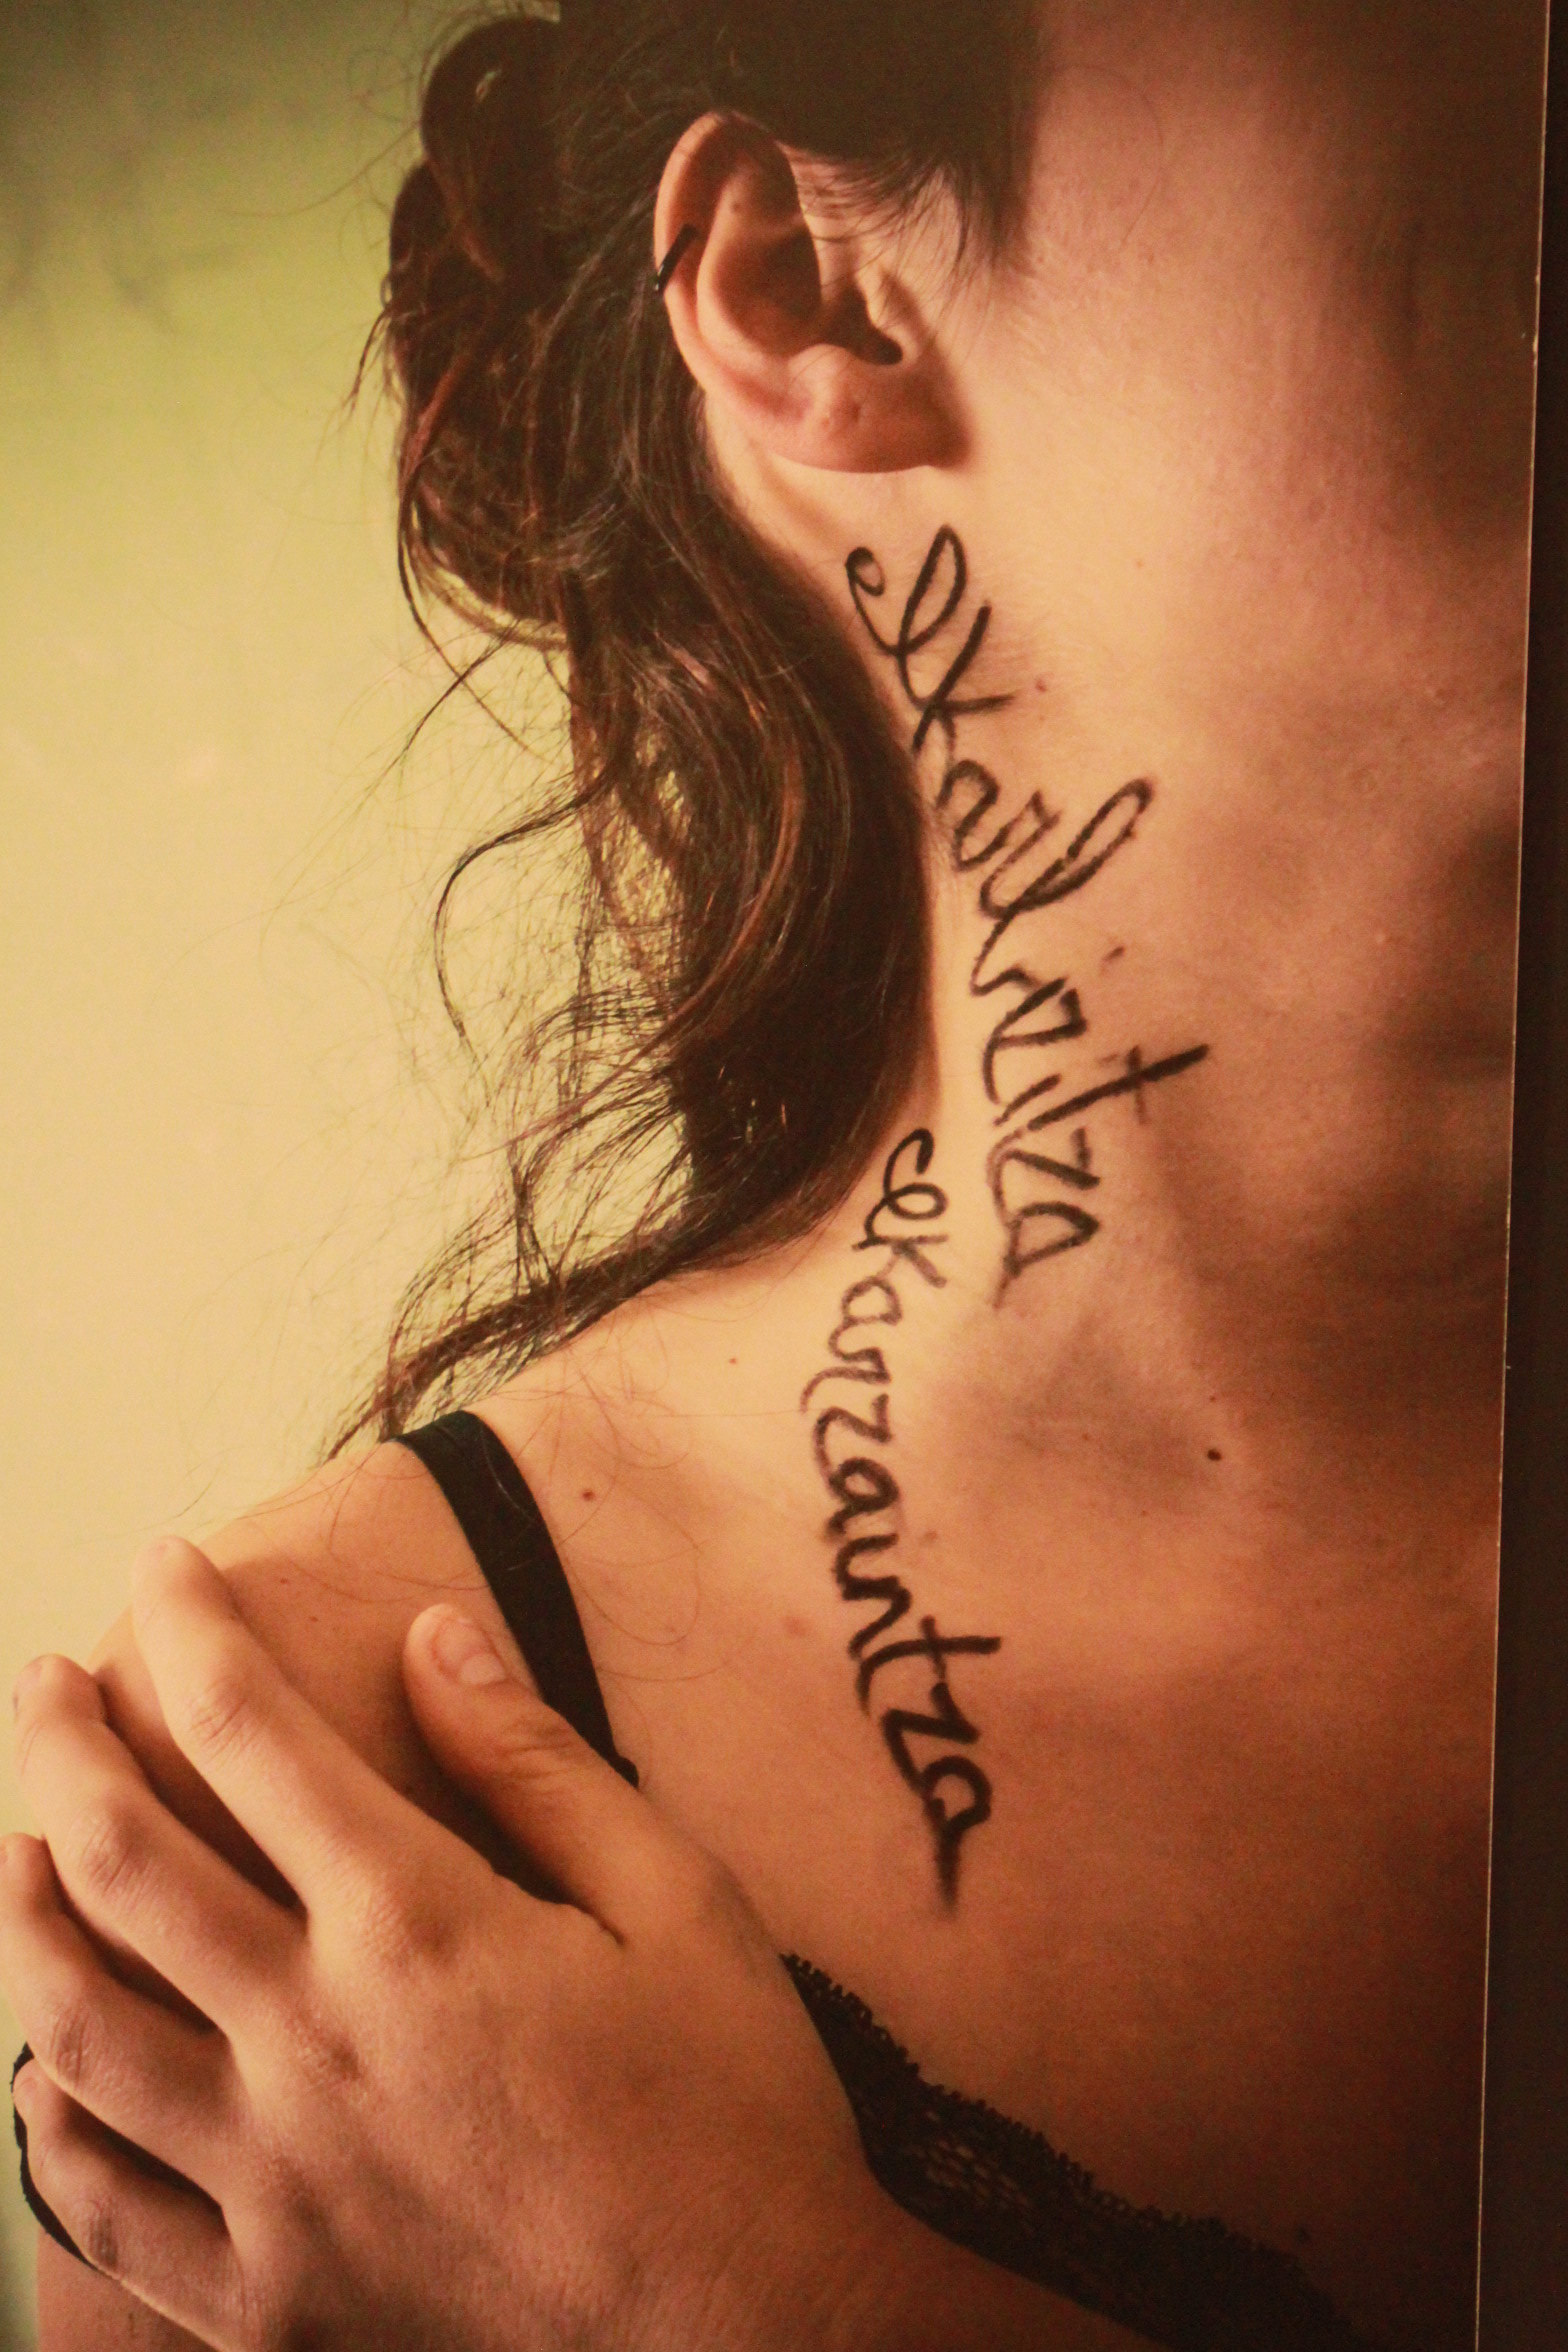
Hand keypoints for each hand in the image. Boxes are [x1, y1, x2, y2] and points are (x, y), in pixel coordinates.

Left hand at [0, 1539, 893, 2351]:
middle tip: (42, 1679)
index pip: (249, 1732)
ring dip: (22, 1918)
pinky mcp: (270, 2297)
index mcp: (417, 1928)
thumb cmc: (730, 2100)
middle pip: (123, 1861)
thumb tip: (429, 1634)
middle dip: (60, 1743)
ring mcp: (275, 2181)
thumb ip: (533, 1760)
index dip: (190, 1626)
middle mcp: (314, 2044)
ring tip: (17, 1846)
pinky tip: (46, 2067)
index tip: (166, 1564)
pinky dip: (55, 2123)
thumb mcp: (673, 1894)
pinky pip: (106, 2206)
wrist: (751, 2333)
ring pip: (78, 2028)